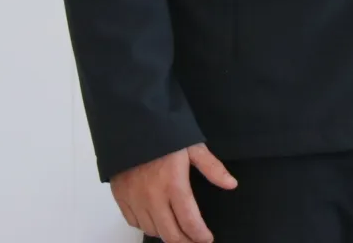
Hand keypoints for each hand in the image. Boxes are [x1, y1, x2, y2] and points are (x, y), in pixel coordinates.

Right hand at [109, 144, 235, 242]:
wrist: (131, 121)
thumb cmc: (164, 132)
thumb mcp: (193, 146)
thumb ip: (212, 168)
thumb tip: (231, 184)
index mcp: (173, 184)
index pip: (189, 221)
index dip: (200, 235)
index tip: (206, 239)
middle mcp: (152, 196)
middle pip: (170, 233)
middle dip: (184, 242)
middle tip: (193, 241)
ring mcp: (134, 198)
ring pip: (151, 230)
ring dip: (166, 234)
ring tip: (177, 230)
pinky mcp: (120, 196)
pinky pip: (133, 222)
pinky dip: (145, 225)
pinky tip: (155, 219)